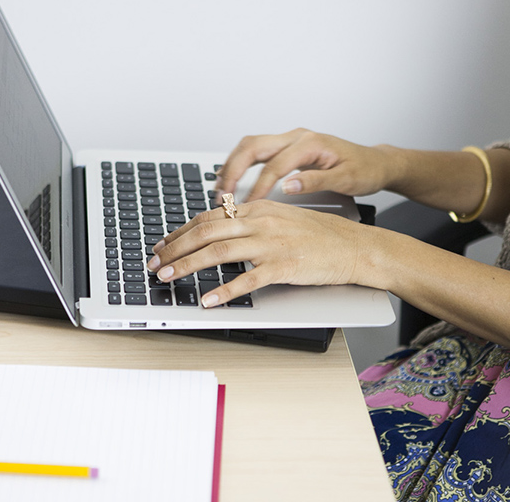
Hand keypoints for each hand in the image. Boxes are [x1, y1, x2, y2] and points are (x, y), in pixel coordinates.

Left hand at [146, 200, 368, 307]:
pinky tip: (209, 299)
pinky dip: (224, 291)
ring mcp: (272, 243)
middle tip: (155, 263)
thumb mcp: (280, 218)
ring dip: (188, 266)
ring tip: (169, 277)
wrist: (354, 246)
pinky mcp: (284, 266)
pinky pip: (247, 279)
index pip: (208, 217)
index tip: (163, 244)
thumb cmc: (319, 235)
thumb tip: (219, 231)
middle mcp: (260, 221)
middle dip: (174, 248)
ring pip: (219, 251)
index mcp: (257, 208)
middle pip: (206, 231)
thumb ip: (250, 222)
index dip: (180, 232)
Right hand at [216, 128, 393, 200]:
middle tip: (222, 194)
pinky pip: (257, 151)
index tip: (246, 206)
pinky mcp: (288, 147)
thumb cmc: (364, 170)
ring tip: (220, 187)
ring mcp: (291, 140)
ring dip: (232, 164)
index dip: (257, 187)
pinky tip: (232, 178)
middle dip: (233, 170)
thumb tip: (287, 187)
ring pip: (250, 145)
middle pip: (253, 146)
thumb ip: (315, 182)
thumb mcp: (345, 179)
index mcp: (310, 143)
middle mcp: (297, 136)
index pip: (274, 165)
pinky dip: (240, 163)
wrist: (376, 162)